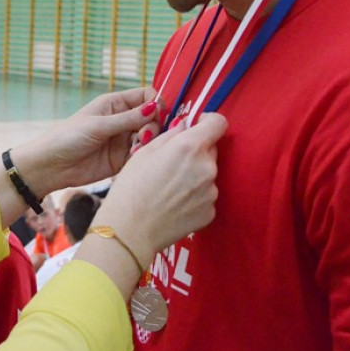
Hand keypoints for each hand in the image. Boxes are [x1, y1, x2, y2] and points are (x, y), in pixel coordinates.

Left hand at [10, 86, 159, 197]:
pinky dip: (143, 155)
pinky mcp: (123, 158)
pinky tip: (134, 158)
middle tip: (144, 137)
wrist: (52, 166)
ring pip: (150, 136)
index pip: (146, 95)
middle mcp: (122, 119)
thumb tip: (155, 107)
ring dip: (149, 141)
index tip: (159, 114)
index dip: (157, 102)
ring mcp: (123, 139)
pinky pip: (142, 154)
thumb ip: (128, 119)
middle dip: (154, 126)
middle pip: (152, 117)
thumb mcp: (98, 125)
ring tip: (137, 148)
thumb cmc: (68, 137)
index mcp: (115, 104)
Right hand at [95, 113, 224, 264]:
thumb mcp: (144, 151)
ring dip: (195, 175)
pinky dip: (194, 197)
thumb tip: (184, 126)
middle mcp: (207, 167)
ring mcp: (211, 192)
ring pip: (207, 174)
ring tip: (170, 188)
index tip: (197, 126)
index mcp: (190, 147)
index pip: (218, 123)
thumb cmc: (131, 187)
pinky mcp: (210, 212)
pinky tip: (174, 204)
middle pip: (210, 150)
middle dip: (196, 152)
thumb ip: (170, 135)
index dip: (208, 121)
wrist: (130, 229)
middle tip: (172, 164)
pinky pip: (205, 196)